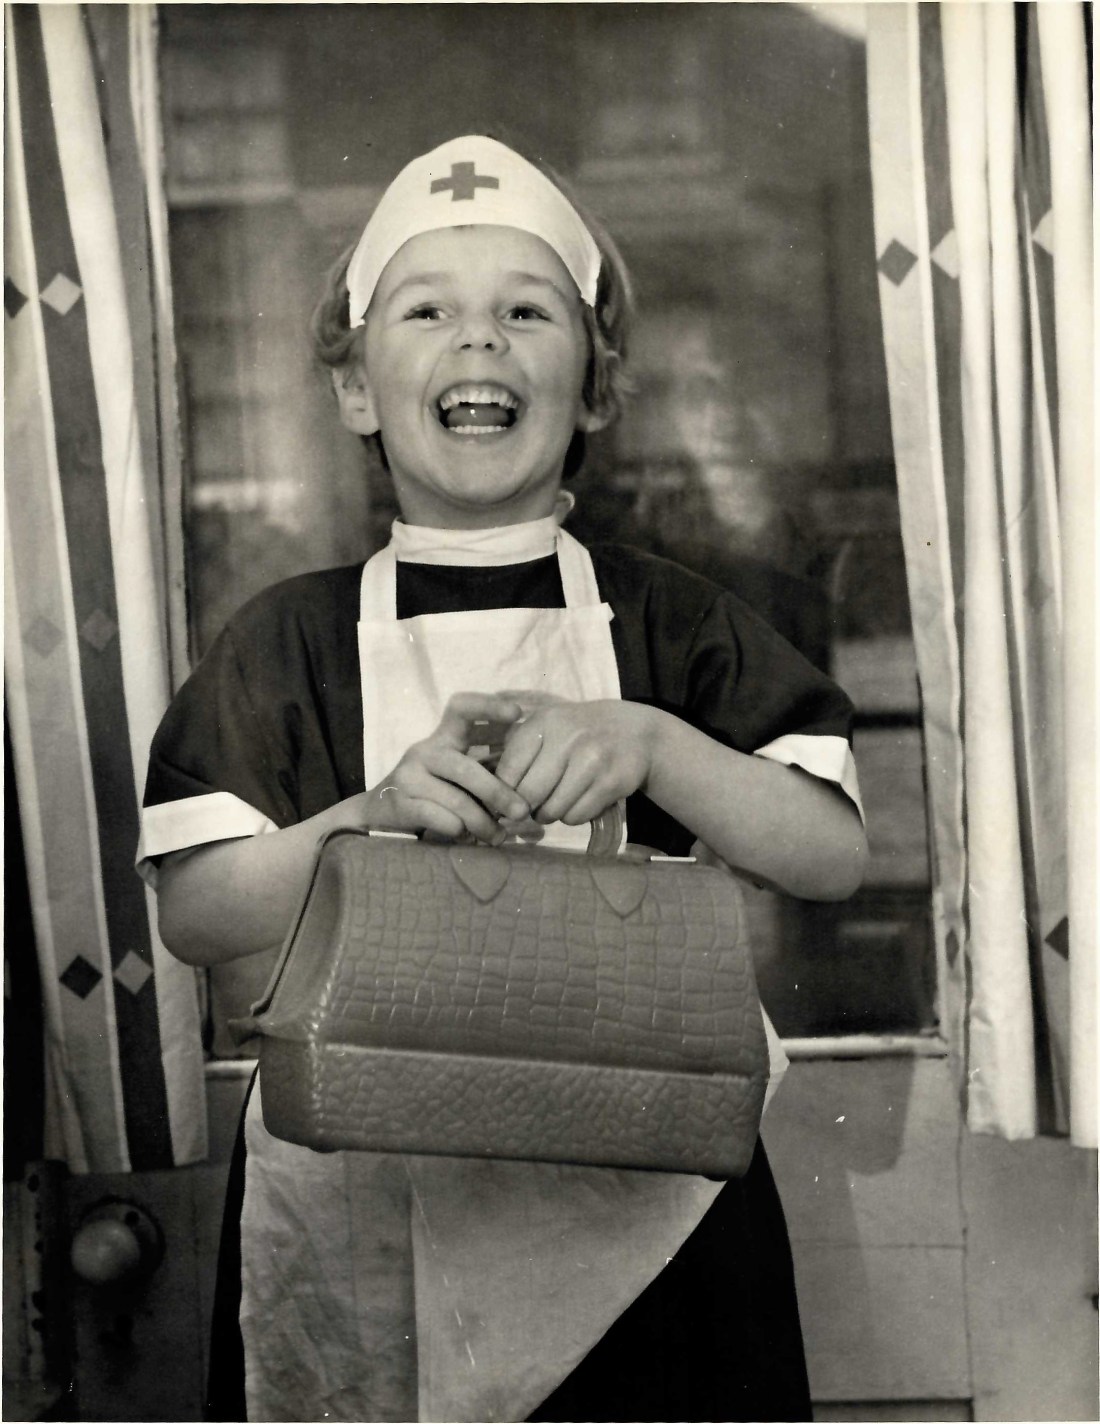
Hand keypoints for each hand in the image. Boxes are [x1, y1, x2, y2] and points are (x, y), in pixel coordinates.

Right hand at [367, 693, 529, 843]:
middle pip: (466, 768)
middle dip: (498, 792)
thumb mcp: (456, 776)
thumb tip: (529, 789)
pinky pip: (438, 817)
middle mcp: (424, 751)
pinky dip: (458, 830)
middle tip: (522, 812)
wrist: (378, 815)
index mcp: (443, 738)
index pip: (462, 708)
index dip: (489, 706)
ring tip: (497, 837)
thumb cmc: (431, 794)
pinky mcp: (399, 802)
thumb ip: (485, 773)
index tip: (518, 714)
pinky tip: (466, 837)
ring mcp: (409, 776)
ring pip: (456, 799)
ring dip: (482, 822)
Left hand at [494, 698, 657, 825]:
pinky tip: (580, 799)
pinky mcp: (611, 783)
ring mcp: (592, 761)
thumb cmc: (580, 732)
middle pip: (528, 795)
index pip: (508, 770)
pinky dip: (573, 816)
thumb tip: (491, 797)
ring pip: (552, 811)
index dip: (503, 792)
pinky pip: (576, 816)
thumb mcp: (548, 727)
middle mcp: (567, 738)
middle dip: (527, 807)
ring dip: (551, 814)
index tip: (507, 800)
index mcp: (544, 723)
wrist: (636, 732)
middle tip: (534, 805)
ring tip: (559, 799)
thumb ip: (518, 753)